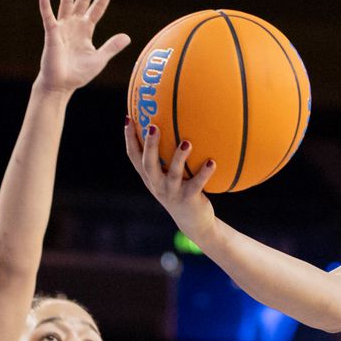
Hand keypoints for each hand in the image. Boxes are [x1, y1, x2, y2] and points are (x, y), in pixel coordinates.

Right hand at [36, 0, 130, 95]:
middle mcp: (74, 25)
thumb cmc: (78, 73)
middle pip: (83, 0)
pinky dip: (45, 5)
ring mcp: (62, 28)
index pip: (97, 7)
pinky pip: (48, 17)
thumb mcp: (100, 59)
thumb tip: (127, 37)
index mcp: (86, 30)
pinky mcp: (52, 34)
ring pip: (66, 3)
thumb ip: (112, 46)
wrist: (62, 85)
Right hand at [124, 123, 218, 242]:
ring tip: (187, 142)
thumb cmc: (181, 191)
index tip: (128, 118)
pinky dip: (204, 173)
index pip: (134, 156)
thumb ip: (166, 156)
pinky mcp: (189, 199)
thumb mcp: (170, 175)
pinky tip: (212, 162)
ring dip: (179, 158)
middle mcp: (157, 184)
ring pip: (173, 174)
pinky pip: (197, 184)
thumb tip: (173, 125)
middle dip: (150, 145)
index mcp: (149, 177)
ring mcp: (172, 192)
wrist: (193, 222)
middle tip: (153, 126)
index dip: (129, 138)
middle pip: (149, 164)